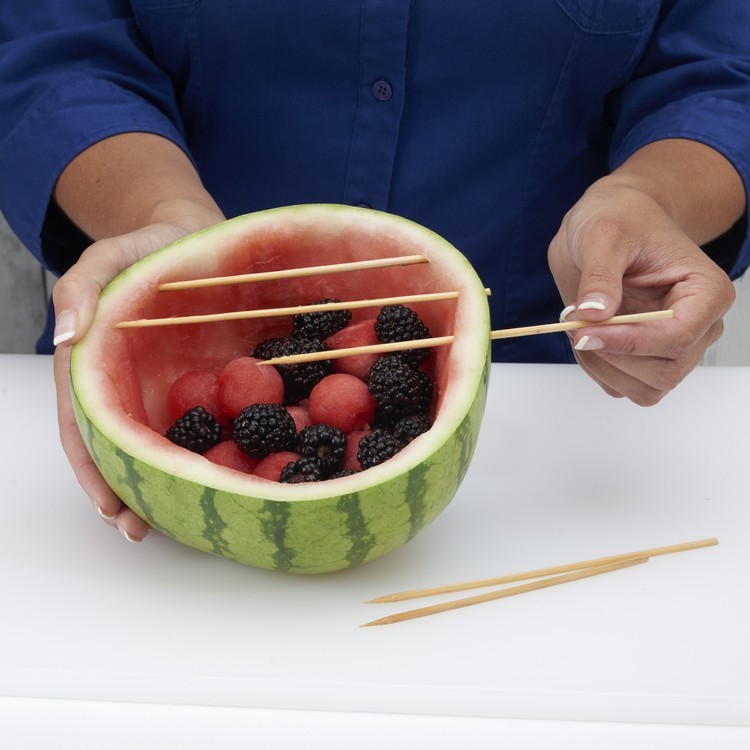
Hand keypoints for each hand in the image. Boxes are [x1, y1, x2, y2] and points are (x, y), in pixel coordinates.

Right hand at [52, 220, 219, 540]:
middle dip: (128, 494)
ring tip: (183, 518)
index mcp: (99, 367)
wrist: (198, 236)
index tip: (108, 507)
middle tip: (141, 532)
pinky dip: (211, 450)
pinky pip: (211, 421)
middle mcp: (134, 387)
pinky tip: (223, 475)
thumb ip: (80, 288)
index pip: (87, 428)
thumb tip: (64, 337)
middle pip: (122, 449)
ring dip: (167, 484)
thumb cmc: (149, 246)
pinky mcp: (211, 382)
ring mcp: (172, 388)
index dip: (93, 470)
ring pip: (164, 444)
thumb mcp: (108, 256)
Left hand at [547, 179, 735, 404]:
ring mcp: (671, 348)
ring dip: (600, 365)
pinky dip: (595, 368)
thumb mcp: (604, 235)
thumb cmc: (619, 220)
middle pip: (663, 373)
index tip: (585, 331)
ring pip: (644, 389)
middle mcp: (697, 328)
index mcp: (706, 293)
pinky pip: (621, 385)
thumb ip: (600, 276)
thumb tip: (594, 314)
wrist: (610, 223)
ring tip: (578, 325)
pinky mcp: (643, 359)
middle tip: (575, 322)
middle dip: (611, 354)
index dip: (629, 342)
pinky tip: (584, 335)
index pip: (677, 338)